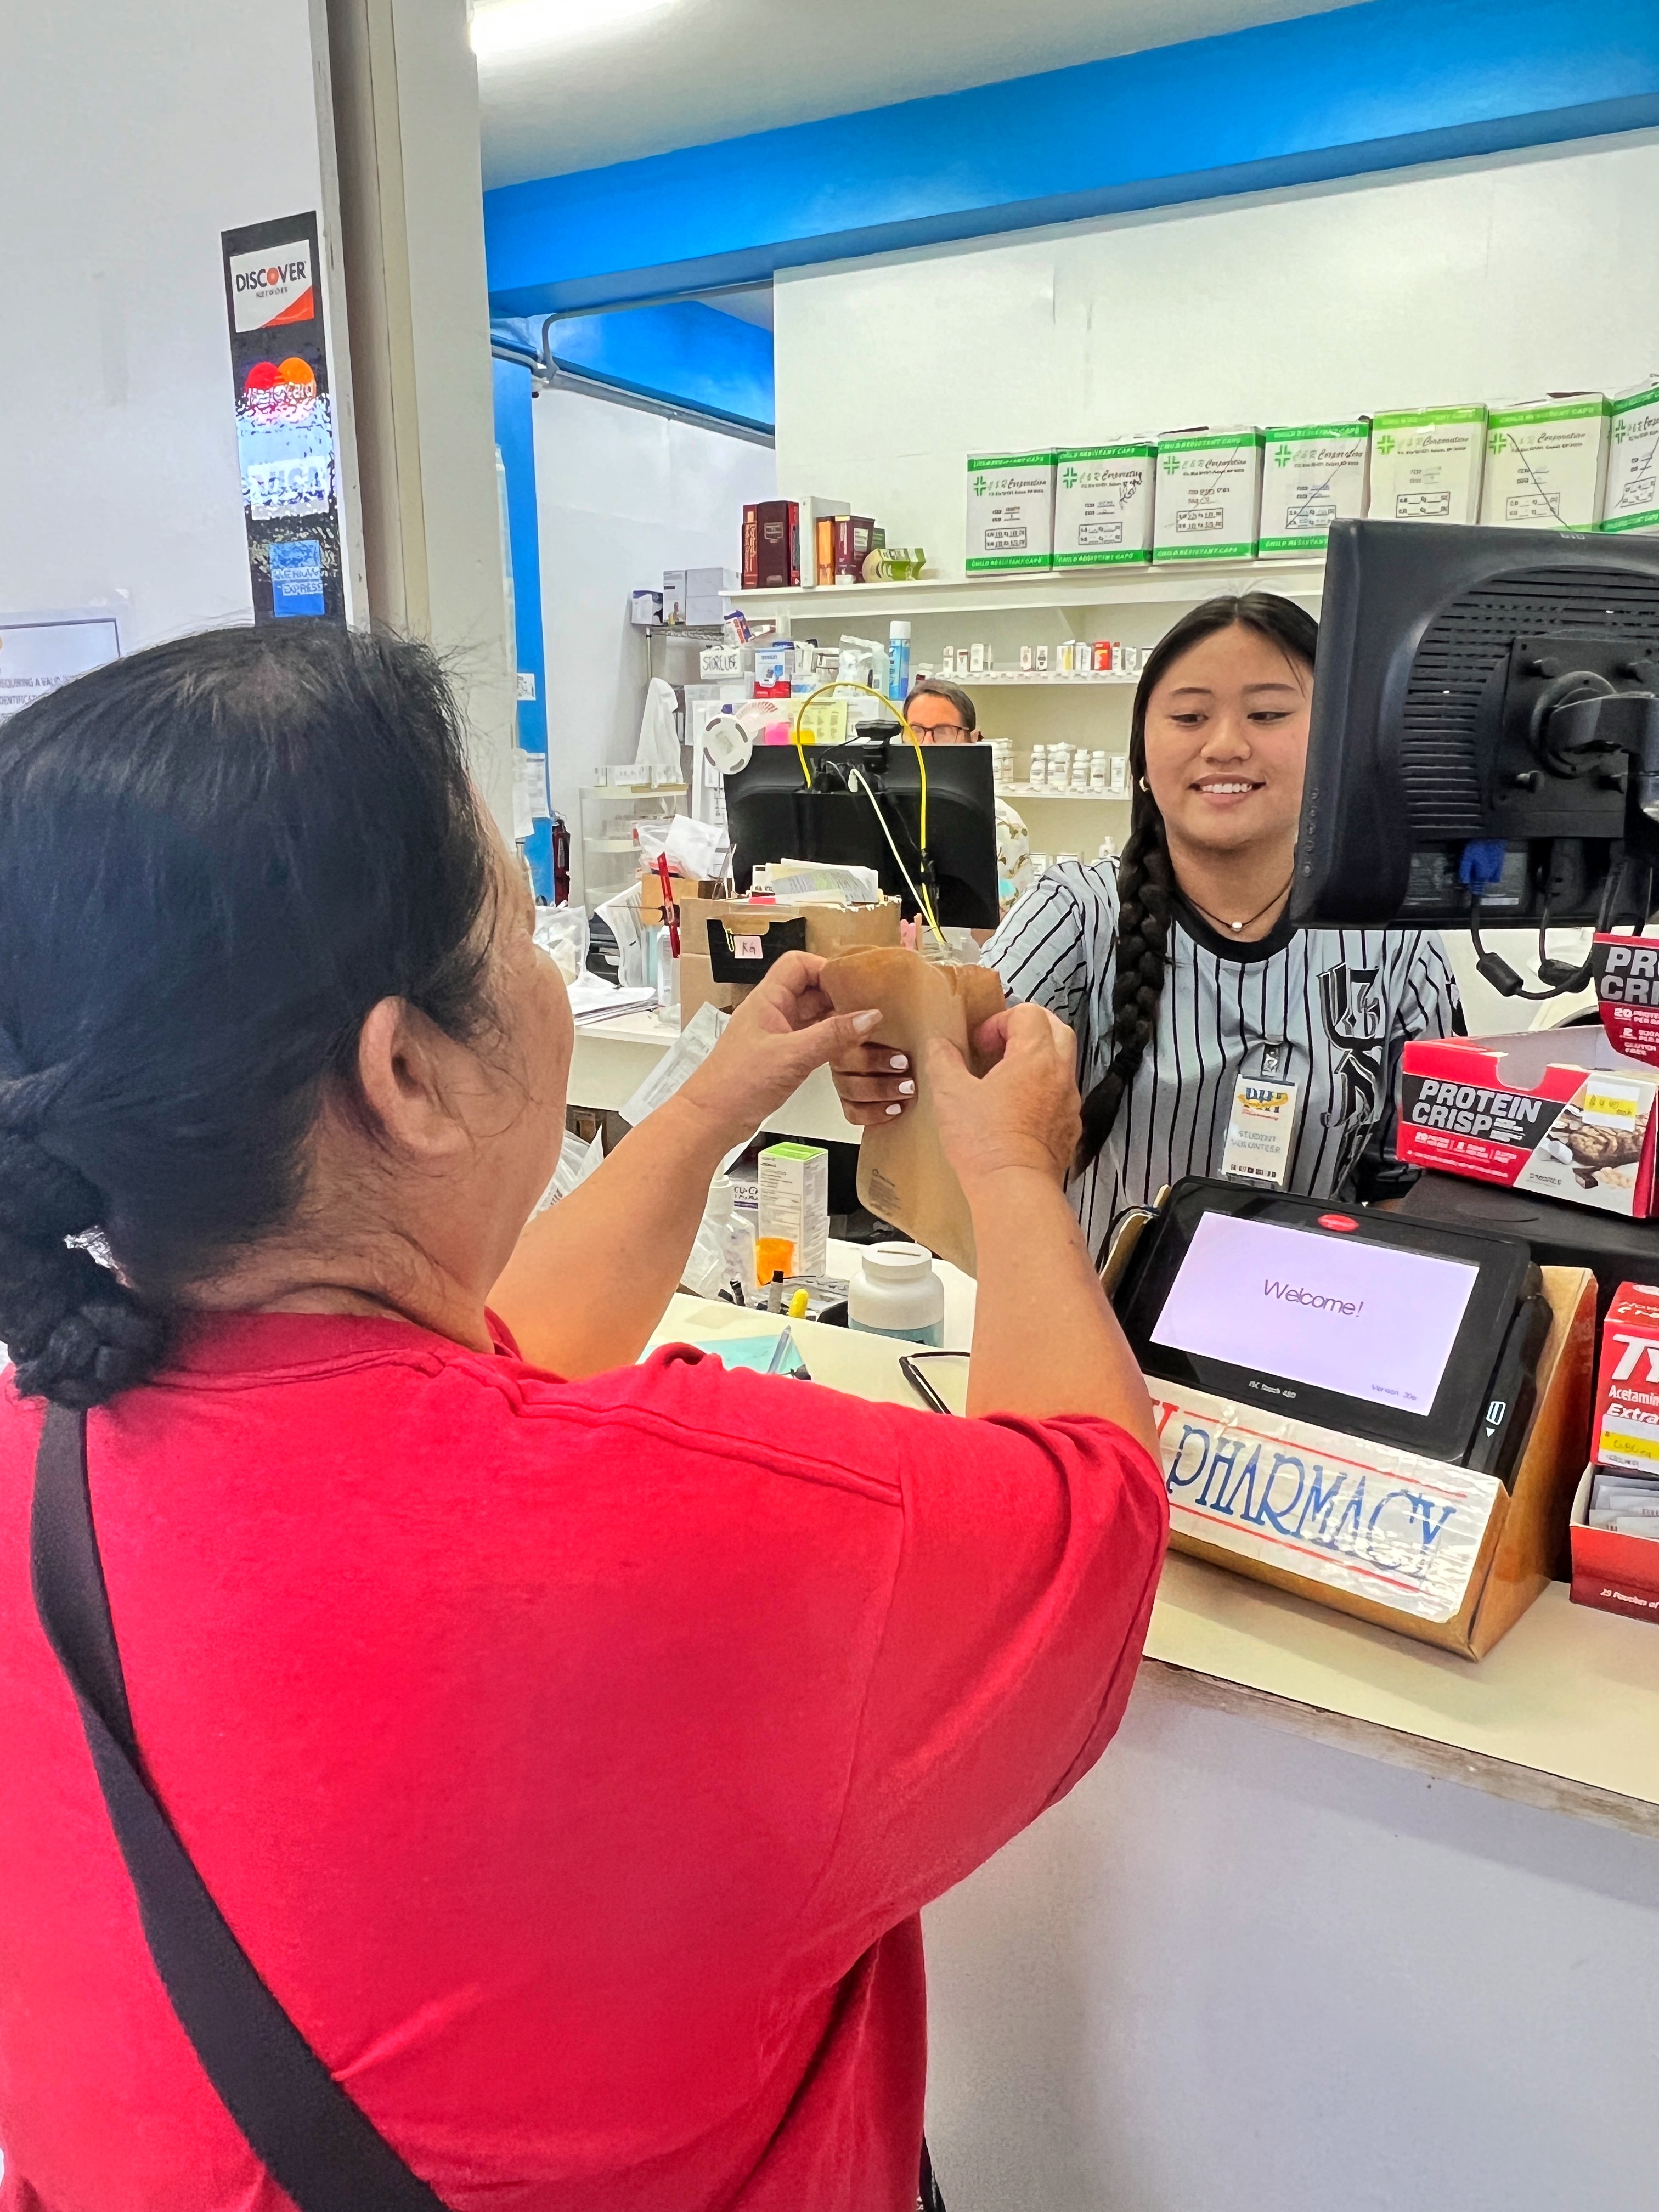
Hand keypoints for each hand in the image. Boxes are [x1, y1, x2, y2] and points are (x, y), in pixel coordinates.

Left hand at [677, 951, 883, 1147]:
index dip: (826, 968)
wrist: (712, 1119)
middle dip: (838, 994)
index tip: (854, 984)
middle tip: (870, 1006)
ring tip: (868, 1027)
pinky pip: (811, 1039)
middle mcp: (772, 1012)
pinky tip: (850, 1049)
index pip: (798, 964)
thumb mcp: (792, 1055)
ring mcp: (777, 1035)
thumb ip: (833, 1036)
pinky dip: (830, 1040)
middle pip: (810, 989)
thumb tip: (871, 1015)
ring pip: (812, 1015)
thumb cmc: (738, 1083)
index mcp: (768, 999)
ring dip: (837, 1019)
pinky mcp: (781, 1057)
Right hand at [926, 1002, 1080, 1190]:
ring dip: (1036, 1061)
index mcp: (1034, 1057)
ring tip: (1004, 1080)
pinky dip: (1043, 1091)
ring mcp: (1069, 1103)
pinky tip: (1017, 1111)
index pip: (1028, 1014)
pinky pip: (1061, 1096)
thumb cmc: (986, 1143)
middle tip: (999, 1048)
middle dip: (1027, 1030)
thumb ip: (944, 1060)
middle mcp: (1059, 1075)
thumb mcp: (950, 1094)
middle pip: (1056, 1029)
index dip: (1000, 1021)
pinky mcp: (1069, 1128)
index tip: (980, 1043)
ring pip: (1062, 1063)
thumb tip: (940, 1045)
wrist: (1014, 1188)